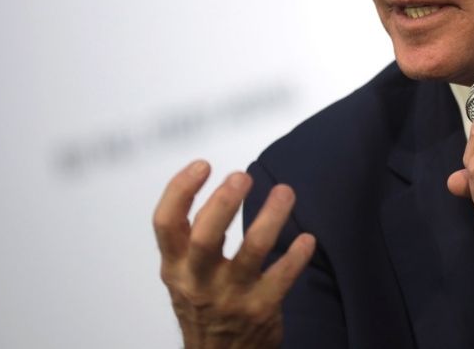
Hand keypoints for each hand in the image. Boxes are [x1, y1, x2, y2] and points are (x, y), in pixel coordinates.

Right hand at [153, 160, 315, 348]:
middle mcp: (198, 281)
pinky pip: (282, 278)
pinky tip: (308, 238)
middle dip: (224, 202)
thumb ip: (189, 238)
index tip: (203, 165)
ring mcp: (230, 296)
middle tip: (242, 176)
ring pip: (252, 251)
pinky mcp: (260, 309)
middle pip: (205, 236)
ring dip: (270, 217)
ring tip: (284, 192)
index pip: (165, 223)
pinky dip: (296, 256)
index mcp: (174, 266)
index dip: (180, 190)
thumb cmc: (202, 305)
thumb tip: (212, 184)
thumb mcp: (182, 274)